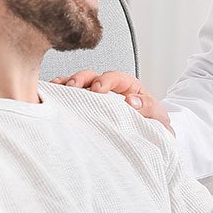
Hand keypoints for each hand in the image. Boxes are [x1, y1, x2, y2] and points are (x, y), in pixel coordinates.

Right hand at [52, 70, 173, 134]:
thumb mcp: (159, 117)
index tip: (98, 89)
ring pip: (79, 84)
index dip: (106, 80)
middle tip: (73, 87)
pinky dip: (62, 94)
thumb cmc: (155, 124)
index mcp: (129, 87)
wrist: (153, 136)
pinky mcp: (87, 108)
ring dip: (68, 85)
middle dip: (82, 79)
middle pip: (93, 76)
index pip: (116, 77)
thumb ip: (149, 108)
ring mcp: (96, 97)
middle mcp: (110, 89)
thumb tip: (132, 101)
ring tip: (56, 88)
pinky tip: (52, 95)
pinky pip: (73, 98)